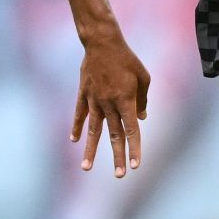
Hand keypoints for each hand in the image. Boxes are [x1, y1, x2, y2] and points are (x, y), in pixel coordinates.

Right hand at [71, 32, 150, 177]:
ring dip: (90, 151)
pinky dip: (77, 127)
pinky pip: (80, 114)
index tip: (136, 165)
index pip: (132, 131)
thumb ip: (143, 100)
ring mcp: (94, 100)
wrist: (102, 42)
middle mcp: (109, 104)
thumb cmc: (127, 59)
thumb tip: (140, 119)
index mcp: (126, 101)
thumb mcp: (143, 78)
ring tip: (86, 169)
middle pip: (114, 136)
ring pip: (93, 131)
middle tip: (119, 175)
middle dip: (117, 157)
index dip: (134, 149)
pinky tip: (75, 141)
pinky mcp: (83, 94)